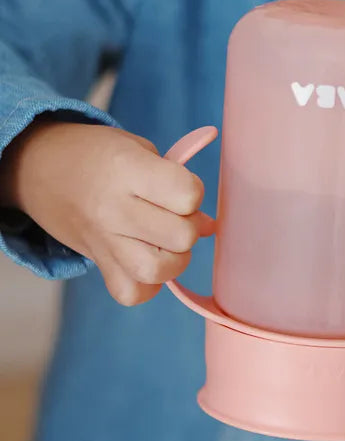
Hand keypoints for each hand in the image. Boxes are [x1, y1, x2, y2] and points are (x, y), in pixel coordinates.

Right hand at [0, 120, 213, 305]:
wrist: (39, 167)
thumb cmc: (99, 155)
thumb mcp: (138, 148)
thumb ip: (176, 182)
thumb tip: (208, 226)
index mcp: (127, 169)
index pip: (187, 195)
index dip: (194, 193)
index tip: (181, 189)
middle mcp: (114, 208)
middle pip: (180, 237)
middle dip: (189, 227)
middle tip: (176, 216)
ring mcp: (103, 240)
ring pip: (157, 270)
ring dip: (175, 260)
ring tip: (167, 243)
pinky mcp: (96, 262)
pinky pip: (131, 292)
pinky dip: (148, 285)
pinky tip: (147, 262)